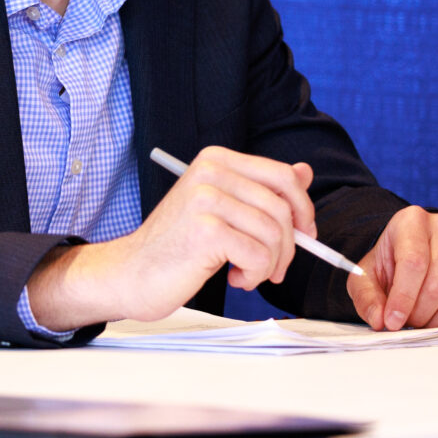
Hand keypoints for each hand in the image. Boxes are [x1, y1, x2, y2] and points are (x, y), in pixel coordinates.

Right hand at [26, 147, 306, 330]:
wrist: (132, 273)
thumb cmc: (177, 245)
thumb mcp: (222, 209)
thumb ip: (261, 189)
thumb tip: (305, 171)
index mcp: (216, 160)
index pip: (282, 175)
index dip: (303, 208)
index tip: (305, 235)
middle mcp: (210, 171)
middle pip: (282, 207)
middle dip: (289, 245)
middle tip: (274, 267)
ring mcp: (206, 200)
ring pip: (274, 234)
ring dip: (269, 264)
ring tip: (246, 273)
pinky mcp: (206, 231)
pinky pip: (259, 256)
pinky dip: (255, 275)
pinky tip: (234, 278)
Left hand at [348, 207, 437, 329]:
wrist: (414, 256)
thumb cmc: (390, 266)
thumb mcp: (365, 278)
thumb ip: (367, 299)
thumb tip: (380, 321)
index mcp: (411, 221)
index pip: (414, 262)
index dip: (403, 298)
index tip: (392, 322)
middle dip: (420, 314)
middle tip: (409, 324)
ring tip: (424, 322)